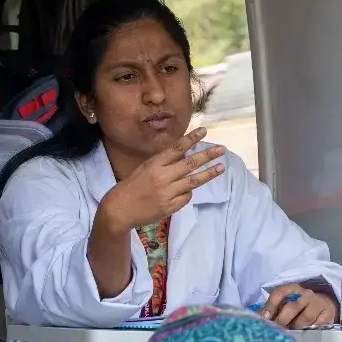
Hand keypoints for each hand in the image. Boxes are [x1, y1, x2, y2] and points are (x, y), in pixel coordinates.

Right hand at [96, 129, 226, 233]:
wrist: (120, 209)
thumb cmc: (132, 186)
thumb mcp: (145, 168)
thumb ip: (164, 162)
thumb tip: (185, 154)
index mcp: (154, 164)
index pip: (176, 148)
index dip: (191, 139)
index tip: (204, 131)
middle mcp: (162, 177)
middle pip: (190, 164)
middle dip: (207, 156)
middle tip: (221, 149)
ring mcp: (167, 193)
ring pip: (193, 181)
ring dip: (208, 174)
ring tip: (221, 168)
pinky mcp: (170, 207)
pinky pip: (186, 197)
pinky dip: (188, 192)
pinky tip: (187, 190)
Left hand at [260, 284, 337, 329]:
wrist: (324, 305)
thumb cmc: (299, 306)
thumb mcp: (285, 304)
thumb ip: (271, 310)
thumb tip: (256, 318)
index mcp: (292, 288)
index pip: (280, 292)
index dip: (271, 305)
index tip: (265, 317)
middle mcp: (305, 294)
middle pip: (292, 307)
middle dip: (282, 320)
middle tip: (275, 330)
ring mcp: (318, 303)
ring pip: (305, 318)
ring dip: (296, 327)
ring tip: (290, 333)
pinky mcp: (328, 314)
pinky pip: (317, 325)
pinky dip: (309, 330)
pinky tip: (305, 333)